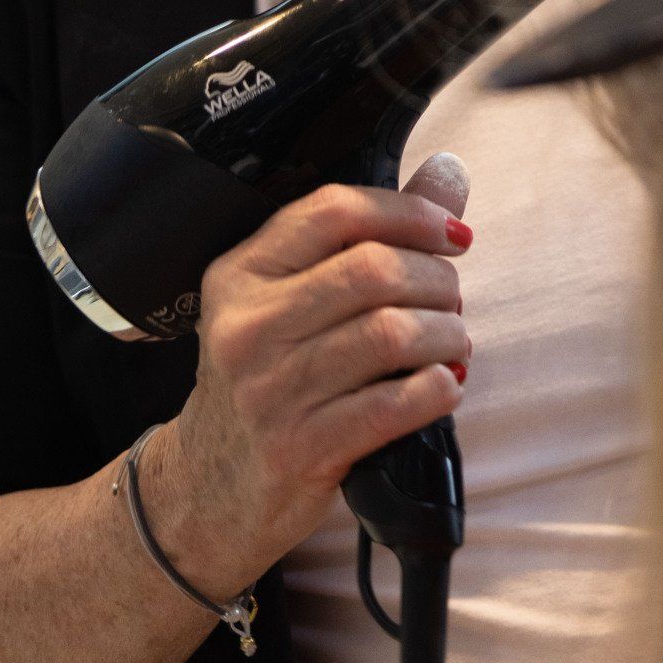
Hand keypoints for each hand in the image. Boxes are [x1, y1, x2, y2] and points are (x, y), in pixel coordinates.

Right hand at [143, 158, 471, 596]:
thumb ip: (368, 236)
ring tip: (453, 343)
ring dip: (446, 335)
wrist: (209, 489)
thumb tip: (448, 174)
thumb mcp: (290, 301)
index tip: (451, 234)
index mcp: (242, 273)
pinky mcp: (298, 449)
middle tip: (453, 300)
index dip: (408, 213)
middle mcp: (247, 326)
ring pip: (391, 334)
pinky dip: (437, 389)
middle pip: (373, 271)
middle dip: (437, 280)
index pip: (335, 211)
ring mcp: (269, 391)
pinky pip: (392, 405)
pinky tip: (443, 386)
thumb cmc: (267, 380)